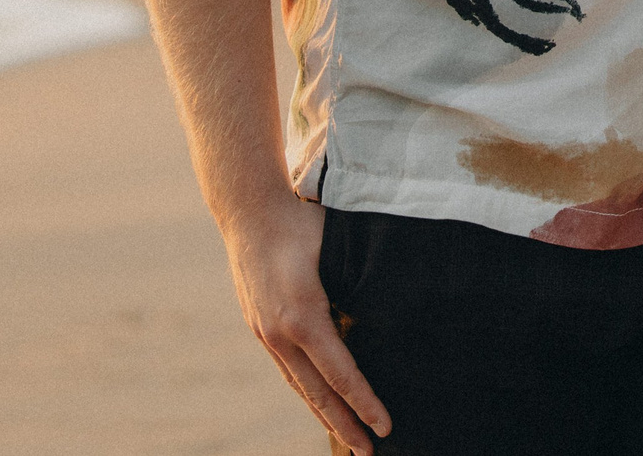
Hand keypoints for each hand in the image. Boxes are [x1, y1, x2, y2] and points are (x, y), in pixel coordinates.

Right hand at [223, 196, 390, 452]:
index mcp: (303, 316)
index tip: (384, 426)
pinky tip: (320, 402)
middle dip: (345, 426)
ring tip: (348, 437)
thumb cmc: (300, 222)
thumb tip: (394, 306)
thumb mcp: (338, 249)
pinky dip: (306, 391)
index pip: (341, 373)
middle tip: (370, 453)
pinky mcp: (259, 326)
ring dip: (324, 414)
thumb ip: (359, 282)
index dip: (365, 403)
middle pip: (317, 393)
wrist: (247, 210)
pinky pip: (287, 369)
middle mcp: (279, 333)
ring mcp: (265, 332)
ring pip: (299, 385)